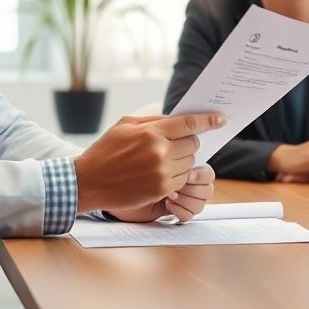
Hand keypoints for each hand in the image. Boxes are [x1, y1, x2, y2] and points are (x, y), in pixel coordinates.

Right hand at [74, 113, 223, 211]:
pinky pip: (182, 179)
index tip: (220, 119)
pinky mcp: (161, 189)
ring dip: (182, 161)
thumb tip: (177, 120)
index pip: (189, 123)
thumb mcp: (125, 125)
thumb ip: (153, 121)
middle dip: (188, 143)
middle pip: (193, 144)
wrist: (88, 181)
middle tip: (174, 145)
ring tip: (161, 161)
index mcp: (151, 132)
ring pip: (190, 163)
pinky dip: (176, 176)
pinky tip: (159, 174)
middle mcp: (160, 151)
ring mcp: (162, 172)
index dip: (208, 120)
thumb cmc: (105, 150)